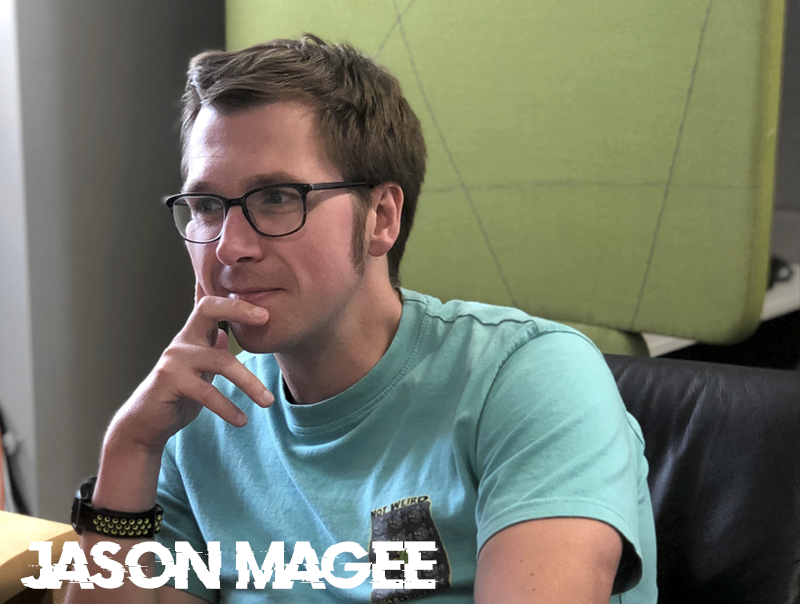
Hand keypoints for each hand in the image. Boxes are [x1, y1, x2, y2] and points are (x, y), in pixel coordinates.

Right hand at [107, 280, 272, 455]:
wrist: (144, 423)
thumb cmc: (175, 395)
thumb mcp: (198, 371)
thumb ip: (211, 352)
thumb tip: (226, 334)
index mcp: (192, 337)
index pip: (211, 307)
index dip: (236, 303)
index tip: (263, 311)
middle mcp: (182, 341)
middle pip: (208, 311)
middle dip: (237, 309)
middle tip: (266, 318)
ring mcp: (174, 359)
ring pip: (221, 360)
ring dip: (249, 383)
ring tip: (267, 401)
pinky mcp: (170, 381)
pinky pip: (207, 392)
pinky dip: (227, 408)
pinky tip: (241, 420)